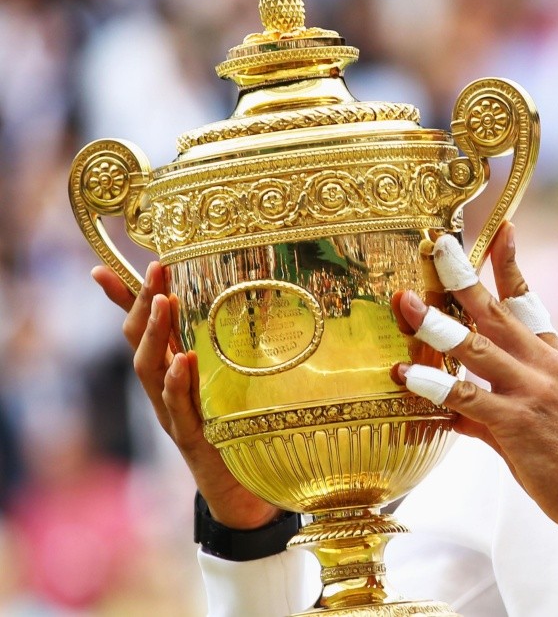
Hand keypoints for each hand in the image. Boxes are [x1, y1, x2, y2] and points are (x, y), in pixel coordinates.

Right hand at [92, 262, 279, 529]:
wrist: (244, 492)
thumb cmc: (238, 431)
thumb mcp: (232, 384)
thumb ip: (229, 354)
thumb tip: (253, 307)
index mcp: (171, 375)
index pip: (140, 331)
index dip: (122, 300)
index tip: (101, 269)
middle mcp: (164, 392)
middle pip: (139, 343)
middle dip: (143, 304)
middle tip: (155, 270)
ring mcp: (174, 415)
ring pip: (149, 371)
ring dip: (155, 335)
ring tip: (164, 302)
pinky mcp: (194, 437)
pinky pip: (179, 407)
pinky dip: (178, 382)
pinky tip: (184, 360)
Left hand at [392, 223, 557, 534]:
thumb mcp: (541, 411)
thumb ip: (494, 400)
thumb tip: (452, 405)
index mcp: (553, 355)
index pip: (529, 298)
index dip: (511, 263)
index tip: (500, 228)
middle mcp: (544, 364)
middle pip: (497, 310)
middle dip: (463, 276)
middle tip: (435, 245)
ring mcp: (531, 391)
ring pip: (476, 347)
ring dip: (436, 324)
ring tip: (405, 304)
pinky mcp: (517, 423)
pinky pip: (468, 397)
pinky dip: (435, 385)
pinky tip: (407, 375)